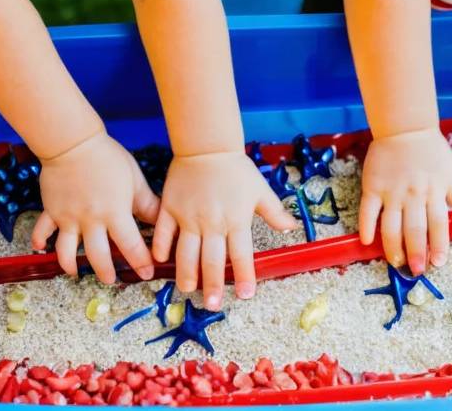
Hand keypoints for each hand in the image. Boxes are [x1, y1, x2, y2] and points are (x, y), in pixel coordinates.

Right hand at [31, 132, 159, 283]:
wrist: (73, 142)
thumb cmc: (109, 158)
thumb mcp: (135, 180)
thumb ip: (149, 204)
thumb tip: (164, 222)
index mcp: (115, 213)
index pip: (131, 245)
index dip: (140, 261)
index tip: (147, 272)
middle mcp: (91, 220)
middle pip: (98, 256)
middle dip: (107, 272)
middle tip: (113, 280)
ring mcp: (68, 217)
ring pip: (67, 251)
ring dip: (72, 265)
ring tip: (78, 274)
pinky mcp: (51, 210)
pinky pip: (43, 230)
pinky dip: (40, 241)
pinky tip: (41, 249)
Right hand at [152, 152, 296, 310]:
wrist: (206, 147)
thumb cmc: (236, 169)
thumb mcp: (260, 190)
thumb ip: (274, 212)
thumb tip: (291, 228)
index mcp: (236, 220)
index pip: (241, 254)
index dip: (245, 276)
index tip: (246, 295)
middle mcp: (212, 222)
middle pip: (212, 260)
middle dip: (213, 285)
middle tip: (213, 304)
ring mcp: (188, 217)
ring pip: (186, 252)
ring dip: (187, 273)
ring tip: (187, 290)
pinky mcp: (170, 209)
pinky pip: (162, 232)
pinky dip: (160, 247)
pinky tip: (160, 261)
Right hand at [359, 128, 451, 274]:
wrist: (405, 128)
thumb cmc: (432, 153)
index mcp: (435, 192)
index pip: (438, 225)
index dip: (438, 246)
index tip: (438, 263)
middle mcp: (414, 194)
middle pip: (415, 229)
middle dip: (416, 253)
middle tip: (416, 270)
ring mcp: (392, 191)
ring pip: (392, 225)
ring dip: (393, 246)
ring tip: (395, 262)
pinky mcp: (373, 186)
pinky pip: (368, 210)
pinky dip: (367, 226)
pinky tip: (367, 241)